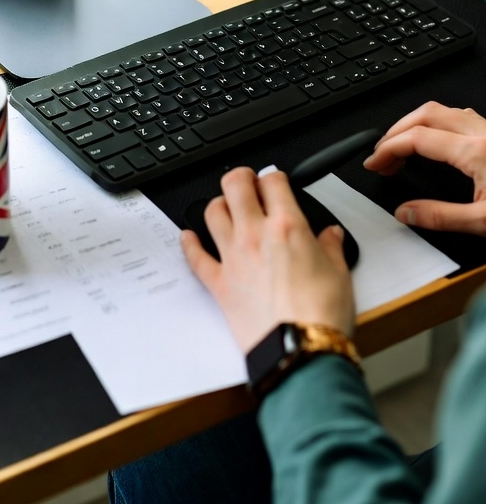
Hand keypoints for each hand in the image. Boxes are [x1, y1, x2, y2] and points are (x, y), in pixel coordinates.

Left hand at [181, 167, 354, 354]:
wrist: (299, 352)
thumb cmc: (321, 316)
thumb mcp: (340, 275)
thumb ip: (332, 248)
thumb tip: (331, 235)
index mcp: (288, 227)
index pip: (273, 181)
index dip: (274, 177)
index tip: (276, 182)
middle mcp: (255, 235)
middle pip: (235, 185)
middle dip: (241, 178)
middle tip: (248, 183)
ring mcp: (233, 257)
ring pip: (212, 212)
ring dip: (218, 204)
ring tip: (226, 207)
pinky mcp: (219, 284)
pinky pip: (195, 257)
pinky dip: (189, 244)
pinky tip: (189, 237)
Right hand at [363, 101, 485, 233]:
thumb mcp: (484, 222)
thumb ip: (441, 217)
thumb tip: (406, 213)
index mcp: (476, 151)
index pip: (417, 139)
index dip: (388, 149)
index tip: (374, 163)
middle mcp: (484, 132)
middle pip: (426, 114)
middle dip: (396, 131)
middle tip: (382, 153)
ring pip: (444, 110)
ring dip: (417, 124)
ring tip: (402, 145)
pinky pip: (461, 116)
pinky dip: (439, 124)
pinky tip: (437, 139)